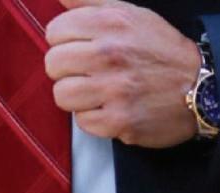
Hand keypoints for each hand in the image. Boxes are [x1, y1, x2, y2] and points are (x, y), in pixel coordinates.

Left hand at [44, 0, 201, 147]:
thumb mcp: (132, 16)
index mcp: (111, 23)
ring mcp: (113, 89)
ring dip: (76, 96)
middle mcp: (110, 54)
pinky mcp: (117, 120)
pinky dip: (92, 117)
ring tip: (95, 91)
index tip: (78, 47)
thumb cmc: (161, 52)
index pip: (55, 31)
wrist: (200, 88)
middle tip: (87, 71)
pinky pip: (81, 121)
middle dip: (66, 69)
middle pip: (53, 63)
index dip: (63, 41)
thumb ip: (91, 3)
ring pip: (61, 94)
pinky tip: (109, 107)